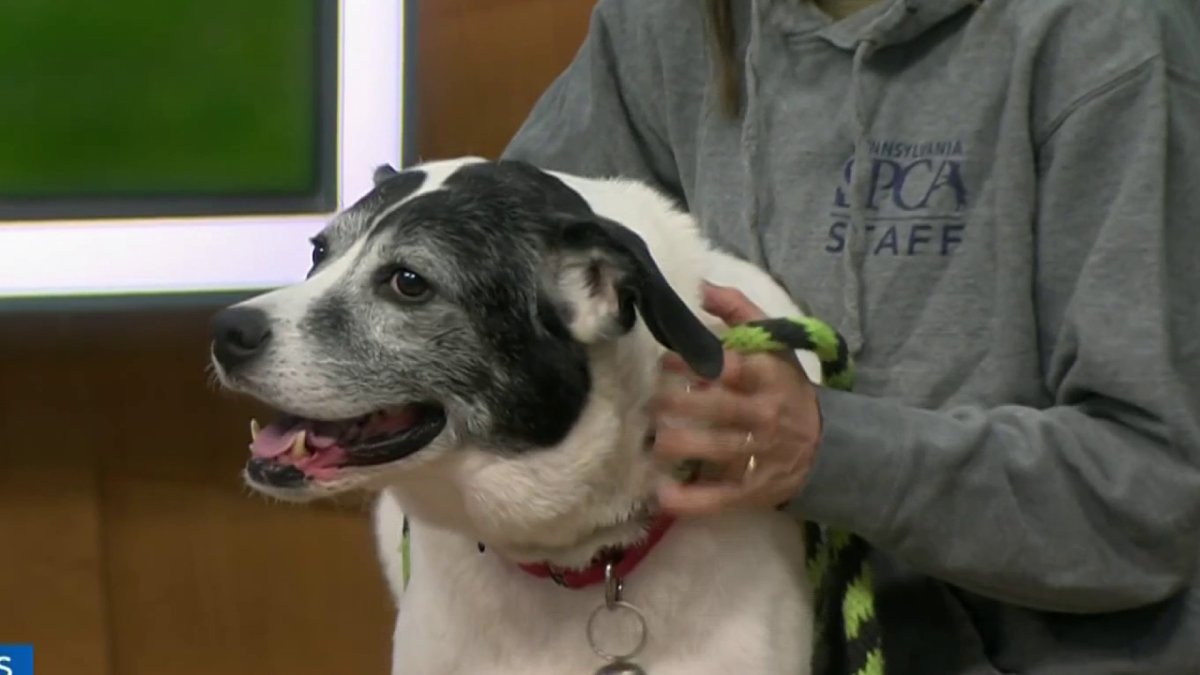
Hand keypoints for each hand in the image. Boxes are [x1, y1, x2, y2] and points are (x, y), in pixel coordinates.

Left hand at [651, 283, 822, 515]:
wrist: (825, 447)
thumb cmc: (786, 387)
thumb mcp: (774, 345)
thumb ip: (739, 311)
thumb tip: (700, 284)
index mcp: (768, 377)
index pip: (734, 367)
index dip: (697, 362)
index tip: (666, 359)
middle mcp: (765, 415)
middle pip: (720, 409)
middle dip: (680, 404)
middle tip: (652, 401)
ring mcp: (758, 455)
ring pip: (717, 451)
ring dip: (680, 446)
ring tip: (654, 441)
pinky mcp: (750, 491)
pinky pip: (718, 498)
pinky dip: (689, 500)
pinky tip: (662, 494)